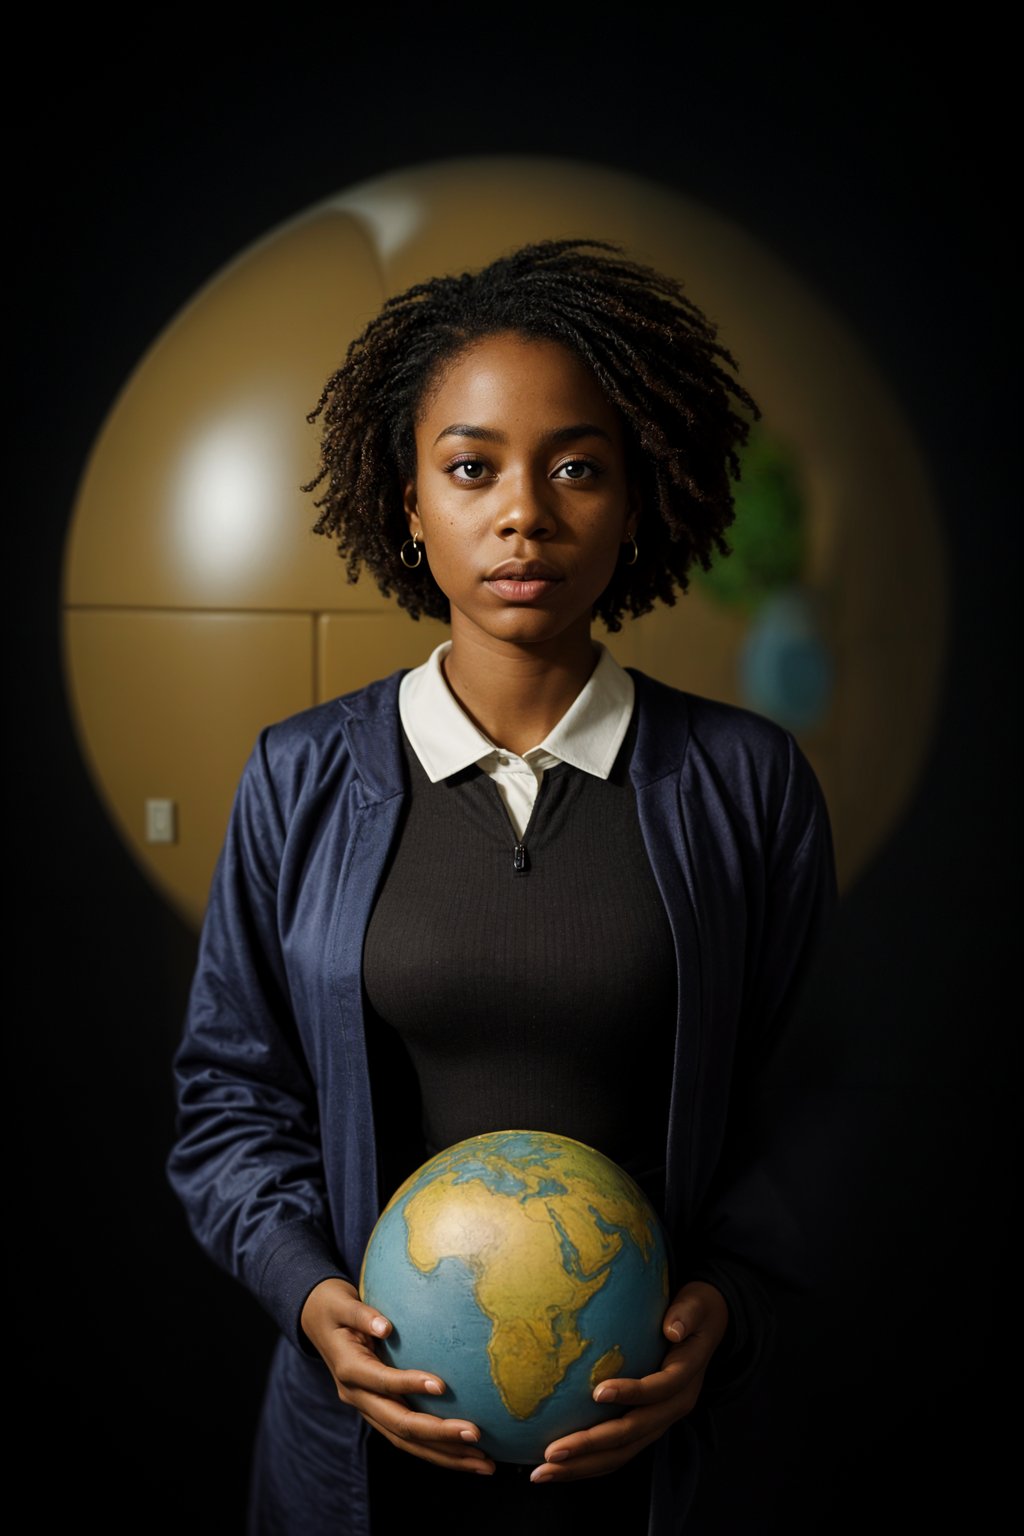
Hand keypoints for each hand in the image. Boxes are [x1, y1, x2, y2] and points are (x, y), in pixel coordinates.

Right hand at [301, 1277, 495, 1474]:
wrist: (318, 1323)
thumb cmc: (335, 1308)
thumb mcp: (342, 1304)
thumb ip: (362, 1315)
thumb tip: (386, 1325)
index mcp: (349, 1370)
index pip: (382, 1383)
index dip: (409, 1385)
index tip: (442, 1386)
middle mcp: (357, 1397)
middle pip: (398, 1425)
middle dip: (438, 1434)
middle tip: (476, 1434)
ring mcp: (368, 1410)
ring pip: (406, 1441)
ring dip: (445, 1455)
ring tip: (483, 1463)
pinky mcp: (379, 1413)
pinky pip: (409, 1438)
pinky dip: (437, 1450)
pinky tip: (467, 1456)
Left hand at [529, 1280, 728, 1483]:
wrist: (706, 1329)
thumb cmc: (695, 1311)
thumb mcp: (697, 1305)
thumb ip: (685, 1314)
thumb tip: (672, 1329)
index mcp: (686, 1379)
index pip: (659, 1390)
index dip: (632, 1393)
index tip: (597, 1392)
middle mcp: (673, 1407)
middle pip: (633, 1434)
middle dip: (592, 1446)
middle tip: (552, 1452)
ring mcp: (659, 1421)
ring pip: (622, 1452)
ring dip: (583, 1465)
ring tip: (544, 1471)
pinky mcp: (646, 1427)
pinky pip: (617, 1451)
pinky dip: (588, 1462)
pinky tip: (558, 1465)